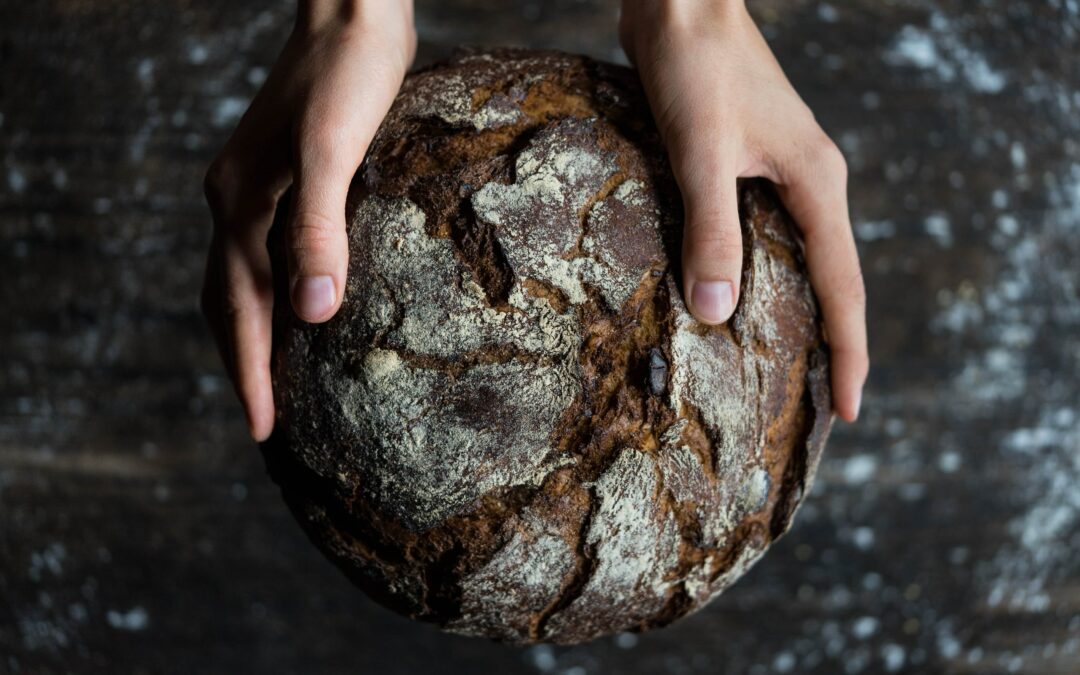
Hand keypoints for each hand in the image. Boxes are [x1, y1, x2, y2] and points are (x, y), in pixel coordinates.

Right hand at [201, 0, 415, 440]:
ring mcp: (256, 189)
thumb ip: (318, 228)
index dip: (251, 374)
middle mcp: (235, 202)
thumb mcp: (334, 151)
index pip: (239, 310)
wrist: (352, 12)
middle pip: (228, 302)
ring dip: (256, 334)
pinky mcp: (284, 178)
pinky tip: (308, 305)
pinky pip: (267, 253)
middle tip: (267, 424)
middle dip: (244, 365)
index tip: (264, 431)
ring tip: (278, 382)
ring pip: (244, 280)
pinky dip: (277, 293)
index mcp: (240, 205)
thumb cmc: (348, 75)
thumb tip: (312, 314)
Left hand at [619, 0, 867, 420]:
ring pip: (797, 258)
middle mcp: (809, 182)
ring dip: (794, 311)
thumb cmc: (694, 66)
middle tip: (820, 407)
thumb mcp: (701, 153)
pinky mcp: (746, 164)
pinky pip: (763, 234)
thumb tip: (715, 313)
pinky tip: (734, 296)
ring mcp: (779, 172)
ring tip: (783, 367)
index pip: (843, 287)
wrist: (679, 4)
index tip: (849, 412)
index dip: (848, 353)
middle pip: (831, 279)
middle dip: (830, 343)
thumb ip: (711, 231)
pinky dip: (757, 274)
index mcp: (815, 184)